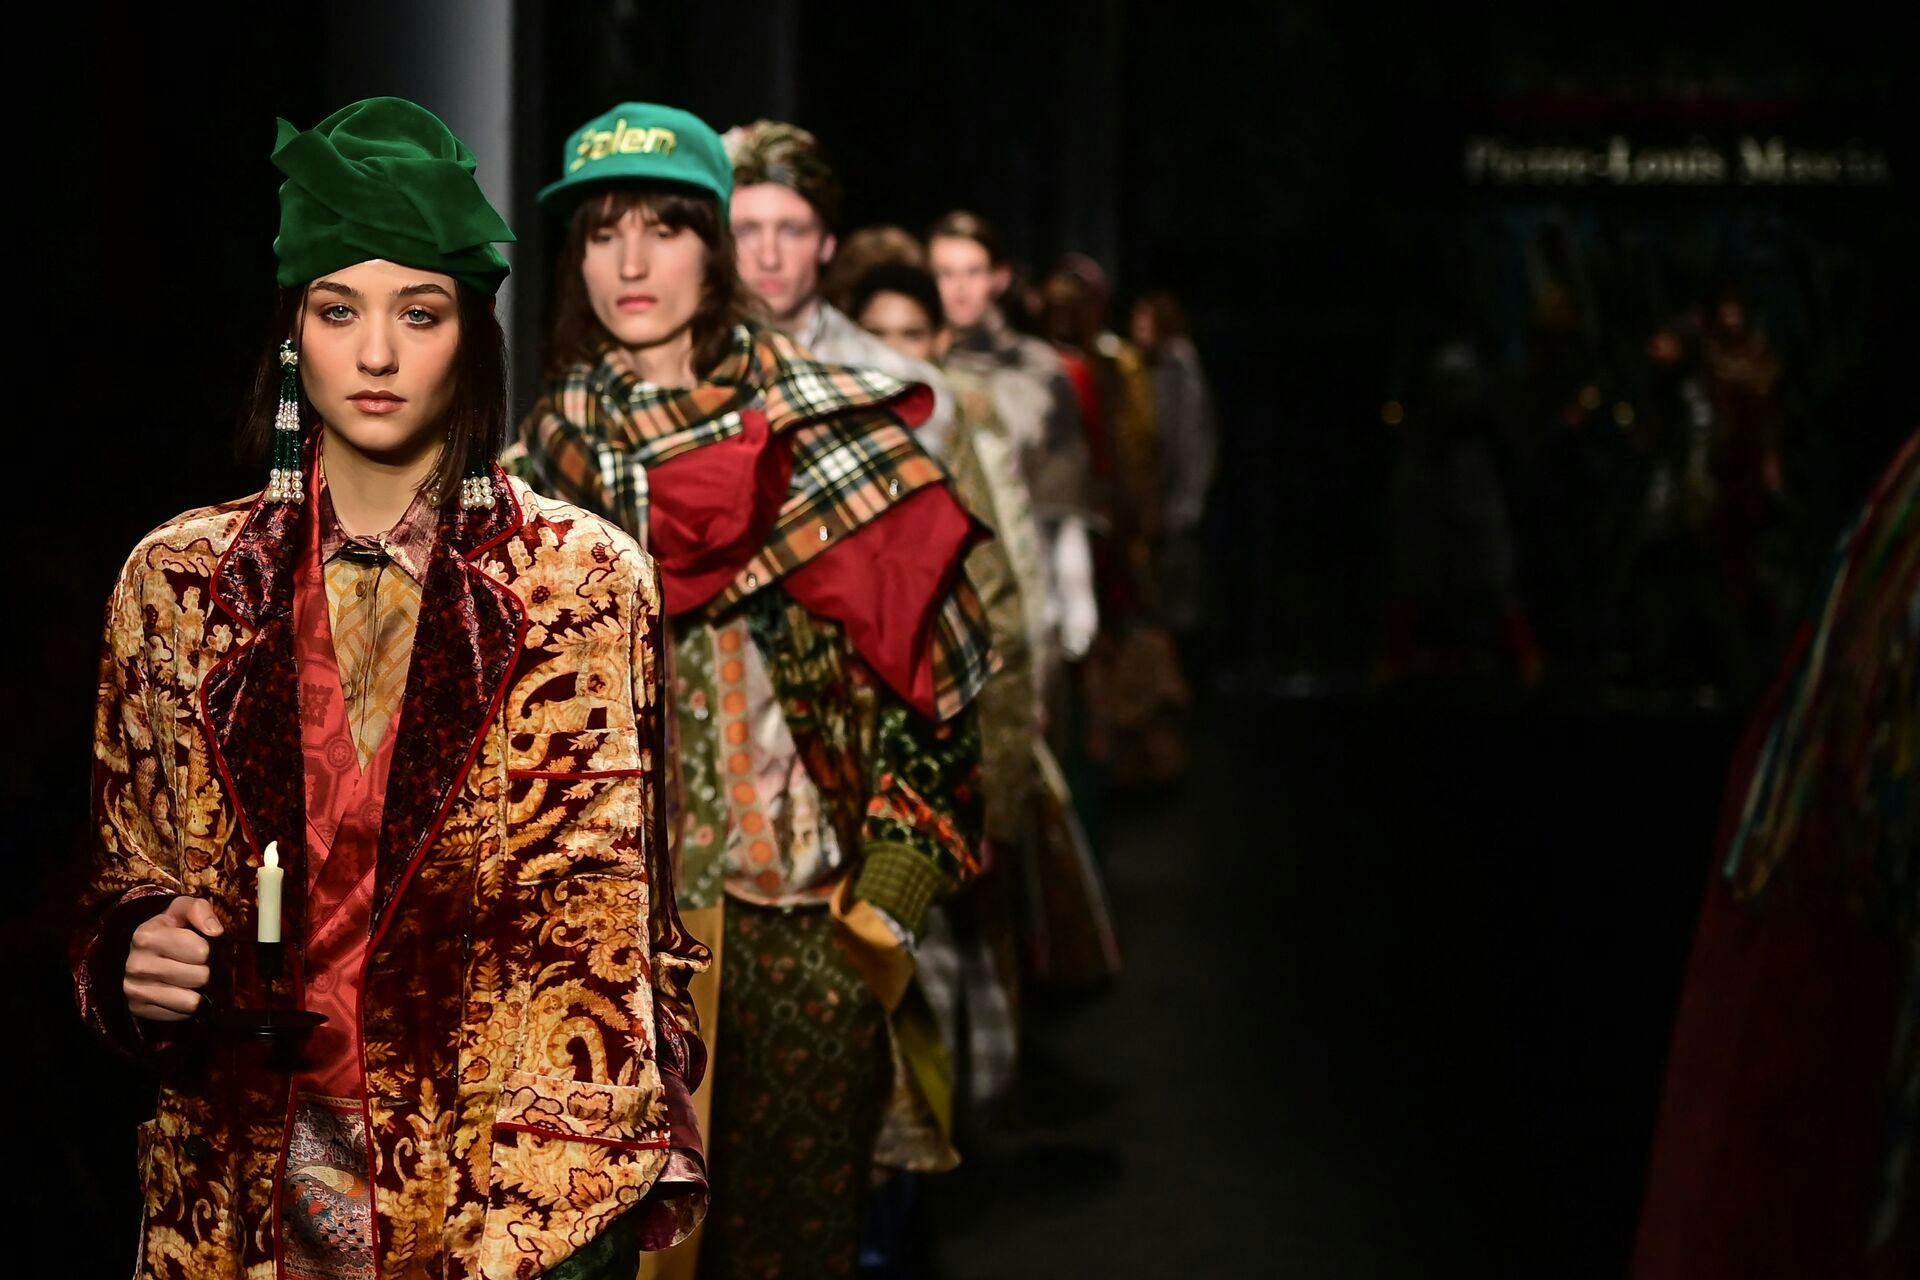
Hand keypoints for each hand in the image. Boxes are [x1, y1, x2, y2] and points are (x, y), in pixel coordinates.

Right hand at [124, 896, 223, 1021]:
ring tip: (185, 979)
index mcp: (146, 937)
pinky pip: (180, 1015)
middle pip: (199, 977)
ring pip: (191, 1001)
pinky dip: (183, 1005)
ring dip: (195, 990)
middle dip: (202, 970)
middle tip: (191, 964)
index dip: (204, 949)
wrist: (142, 953)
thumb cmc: (169, 929)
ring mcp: (134, 989)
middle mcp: (136, 965)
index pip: (200, 951)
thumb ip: (199, 910)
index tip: (193, 945)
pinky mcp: (138, 1009)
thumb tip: (215, 931)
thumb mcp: (182, 910)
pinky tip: (176, 991)